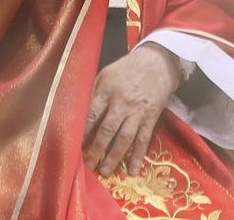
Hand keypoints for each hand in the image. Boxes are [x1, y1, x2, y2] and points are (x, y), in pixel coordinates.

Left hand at [83, 43, 181, 175]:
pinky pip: (144, 139)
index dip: (83, 132)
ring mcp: (138, 111)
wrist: (157, 62)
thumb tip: (78, 112)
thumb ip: (93, 92)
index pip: (92, 114)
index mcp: (107, 90)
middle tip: (88, 165)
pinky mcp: (151, 117)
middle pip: (107, 129)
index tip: (75, 146)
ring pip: (125, 138)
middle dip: (96, 149)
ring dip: (114, 156)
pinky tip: (133, 170)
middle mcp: (122, 102)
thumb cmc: (127, 69)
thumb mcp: (106, 74)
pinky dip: (139, 156)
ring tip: (105, 172)